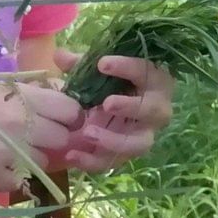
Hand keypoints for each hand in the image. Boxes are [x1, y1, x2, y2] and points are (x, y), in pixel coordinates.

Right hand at [0, 81, 82, 192]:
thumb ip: (19, 95)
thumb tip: (52, 94)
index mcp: (18, 96)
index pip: (69, 107)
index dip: (69, 116)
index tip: (61, 120)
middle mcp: (20, 122)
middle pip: (62, 137)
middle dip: (54, 140)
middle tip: (37, 141)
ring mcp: (8, 150)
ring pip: (44, 161)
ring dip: (33, 160)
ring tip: (10, 155)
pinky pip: (19, 181)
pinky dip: (11, 178)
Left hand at [57, 52, 174, 172]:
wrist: (118, 111)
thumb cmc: (114, 83)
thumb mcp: (99, 71)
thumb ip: (82, 64)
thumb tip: (59, 55)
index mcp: (155, 81)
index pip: (147, 71)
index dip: (127, 67)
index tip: (102, 64)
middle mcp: (157, 109)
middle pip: (153, 110)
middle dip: (131, 107)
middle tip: (107, 103)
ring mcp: (145, 135)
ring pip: (140, 143)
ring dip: (114, 140)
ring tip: (88, 133)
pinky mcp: (127, 155)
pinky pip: (115, 163)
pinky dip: (94, 162)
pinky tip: (73, 155)